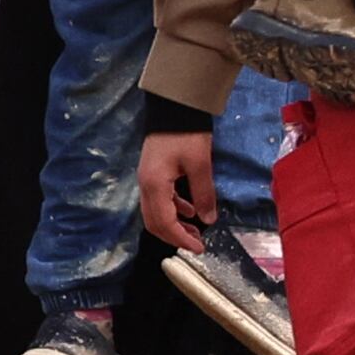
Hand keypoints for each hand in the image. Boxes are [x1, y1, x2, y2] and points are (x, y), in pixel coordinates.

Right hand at [139, 132, 215, 252]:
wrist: (173, 106)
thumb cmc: (186, 134)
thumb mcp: (200, 164)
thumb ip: (204, 193)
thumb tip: (209, 220)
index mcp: (154, 186)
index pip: (164, 223)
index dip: (181, 239)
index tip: (198, 248)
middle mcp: (145, 186)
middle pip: (155, 222)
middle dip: (175, 237)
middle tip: (196, 244)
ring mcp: (147, 179)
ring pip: (156, 212)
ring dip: (174, 225)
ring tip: (195, 231)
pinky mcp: (152, 172)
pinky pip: (159, 199)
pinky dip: (173, 209)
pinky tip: (189, 210)